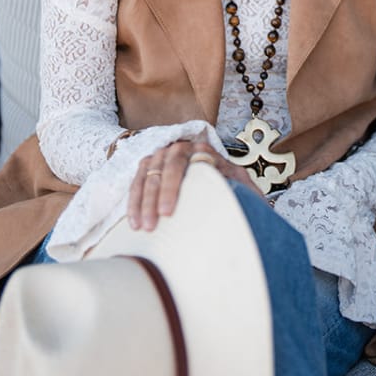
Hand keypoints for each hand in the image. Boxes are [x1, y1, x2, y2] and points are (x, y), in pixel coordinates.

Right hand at [128, 137, 260, 230]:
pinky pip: (137, 182)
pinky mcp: (151, 168)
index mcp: (202, 150)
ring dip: (141, 202)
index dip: (171, 189)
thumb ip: (238, 186)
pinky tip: (133, 222)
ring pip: (146, 176)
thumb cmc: (234, 189)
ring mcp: (163, 156)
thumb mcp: (242, 185)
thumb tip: (230, 193)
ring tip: (140, 227)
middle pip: (161, 170)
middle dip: (153, 199)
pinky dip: (134, 202)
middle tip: (152, 225)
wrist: (227, 186)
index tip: (167, 213)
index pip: (181, 165)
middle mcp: (180, 148)